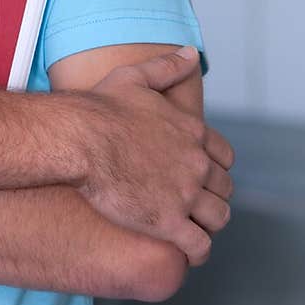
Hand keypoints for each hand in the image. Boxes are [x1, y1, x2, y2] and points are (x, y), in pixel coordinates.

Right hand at [76, 47, 234, 265]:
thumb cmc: (101, 107)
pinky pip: (198, 245)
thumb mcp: (135, 77)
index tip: (202, 175)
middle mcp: (196, 163)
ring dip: (209, 225)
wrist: (80, 139)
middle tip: (195, 205)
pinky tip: (187, 252)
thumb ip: (167, 67)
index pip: (225, 156)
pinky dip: (198, 251)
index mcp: (192, 131)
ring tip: (194, 230)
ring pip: (218, 218)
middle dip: (213, 197)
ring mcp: (185, 194)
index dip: (216, 168)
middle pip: (224, 189)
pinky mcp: (168, 222)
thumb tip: (191, 52)